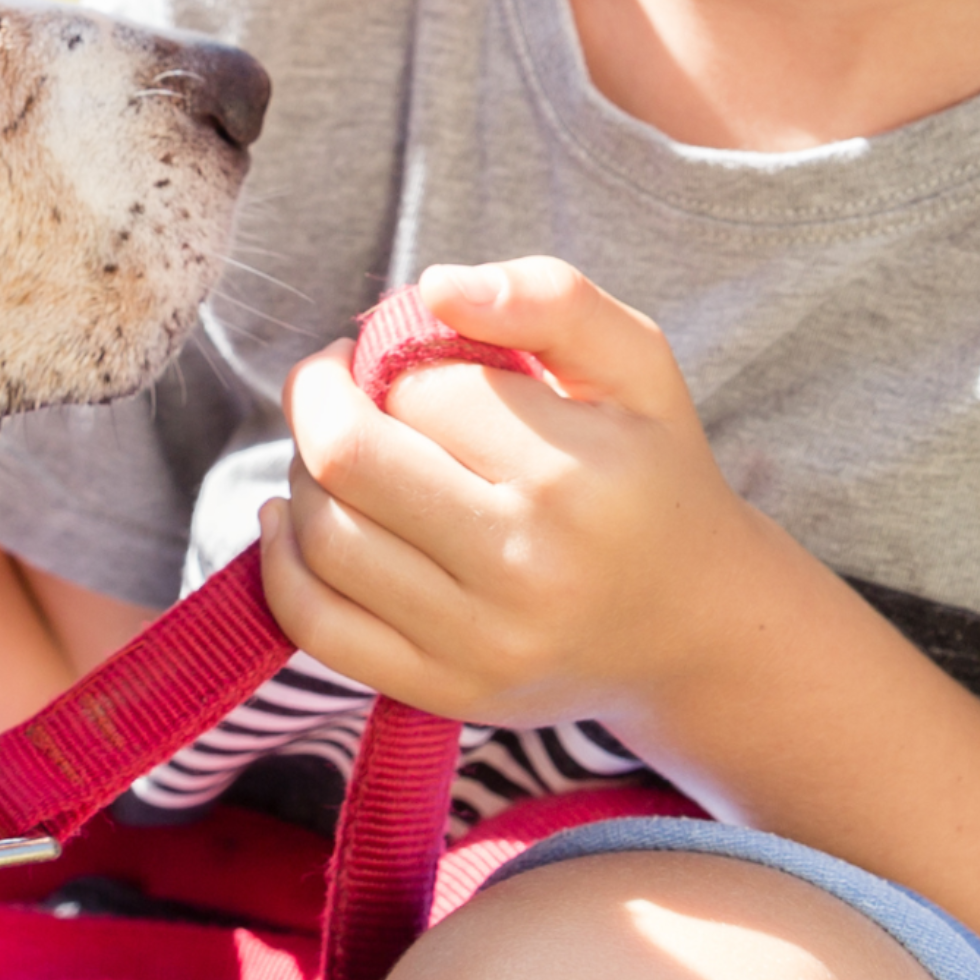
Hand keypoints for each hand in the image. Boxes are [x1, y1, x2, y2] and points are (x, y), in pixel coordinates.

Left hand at [254, 256, 775, 731]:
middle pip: (349, 457)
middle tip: (337, 384)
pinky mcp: (446, 691)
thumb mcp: (637, 366)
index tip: (400, 354)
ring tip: (340, 452)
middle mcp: (527, 566)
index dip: (395, 355)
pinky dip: (283, 559)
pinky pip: (314, 621)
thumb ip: (550, 297)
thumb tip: (436, 288)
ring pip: (322, 534)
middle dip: (320, 399)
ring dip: (304, 472)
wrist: (696, 628)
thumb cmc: (650, 476)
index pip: (424, 387)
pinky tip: (300, 518)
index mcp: (578, 475)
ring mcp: (482, 641)